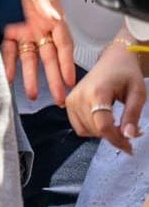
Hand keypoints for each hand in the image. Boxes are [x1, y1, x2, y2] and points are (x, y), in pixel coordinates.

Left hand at [1, 0, 76, 105]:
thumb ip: (44, 1)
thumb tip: (54, 17)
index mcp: (53, 18)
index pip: (63, 45)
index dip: (67, 63)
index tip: (70, 80)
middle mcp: (40, 28)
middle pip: (49, 57)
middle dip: (54, 78)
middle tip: (58, 98)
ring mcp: (24, 30)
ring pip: (29, 58)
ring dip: (30, 76)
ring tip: (31, 94)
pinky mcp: (7, 30)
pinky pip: (8, 50)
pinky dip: (8, 64)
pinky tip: (9, 76)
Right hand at [66, 36, 144, 151]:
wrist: (113, 59)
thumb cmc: (127, 74)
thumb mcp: (138, 94)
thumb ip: (132, 115)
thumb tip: (129, 136)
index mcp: (97, 92)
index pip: (103, 126)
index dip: (117, 140)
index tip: (130, 147)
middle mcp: (79, 96)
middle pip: (95, 130)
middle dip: (113, 137)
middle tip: (128, 132)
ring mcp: (71, 99)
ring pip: (85, 131)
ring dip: (102, 134)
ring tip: (117, 125)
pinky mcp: (68, 102)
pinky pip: (78, 126)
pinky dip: (91, 129)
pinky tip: (103, 121)